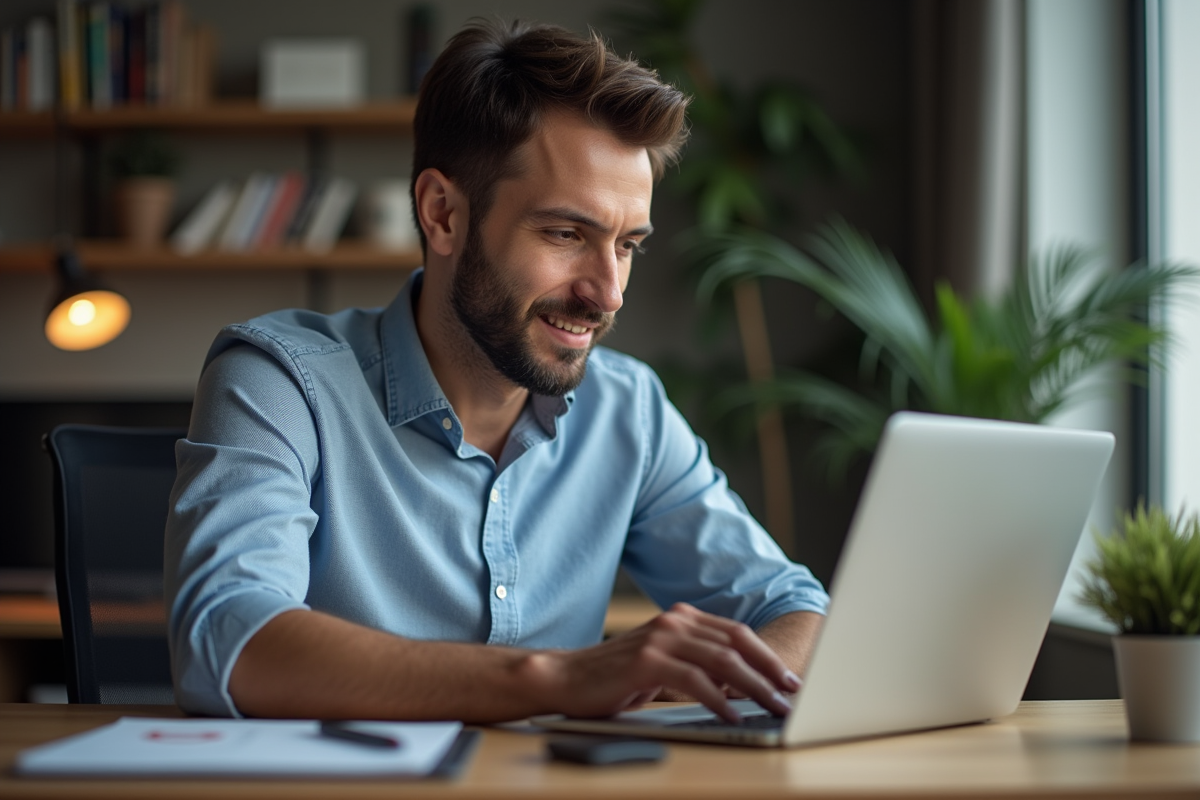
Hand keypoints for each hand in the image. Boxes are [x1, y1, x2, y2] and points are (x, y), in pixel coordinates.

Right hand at [536, 603, 800, 723]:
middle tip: (792, 694)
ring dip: (754, 687)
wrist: (565, 678)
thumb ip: (698, 666)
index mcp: (682, 618)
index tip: (790, 681)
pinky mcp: (647, 661)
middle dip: (769, 671)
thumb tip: (742, 686)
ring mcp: (661, 638)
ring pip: (722, 661)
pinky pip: (694, 680)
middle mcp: (674, 621)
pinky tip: (733, 715)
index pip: (737, 634)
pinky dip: (718, 698)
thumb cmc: (616, 679)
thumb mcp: (664, 666)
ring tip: (773, 708)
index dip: (767, 657)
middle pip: (736, 644)